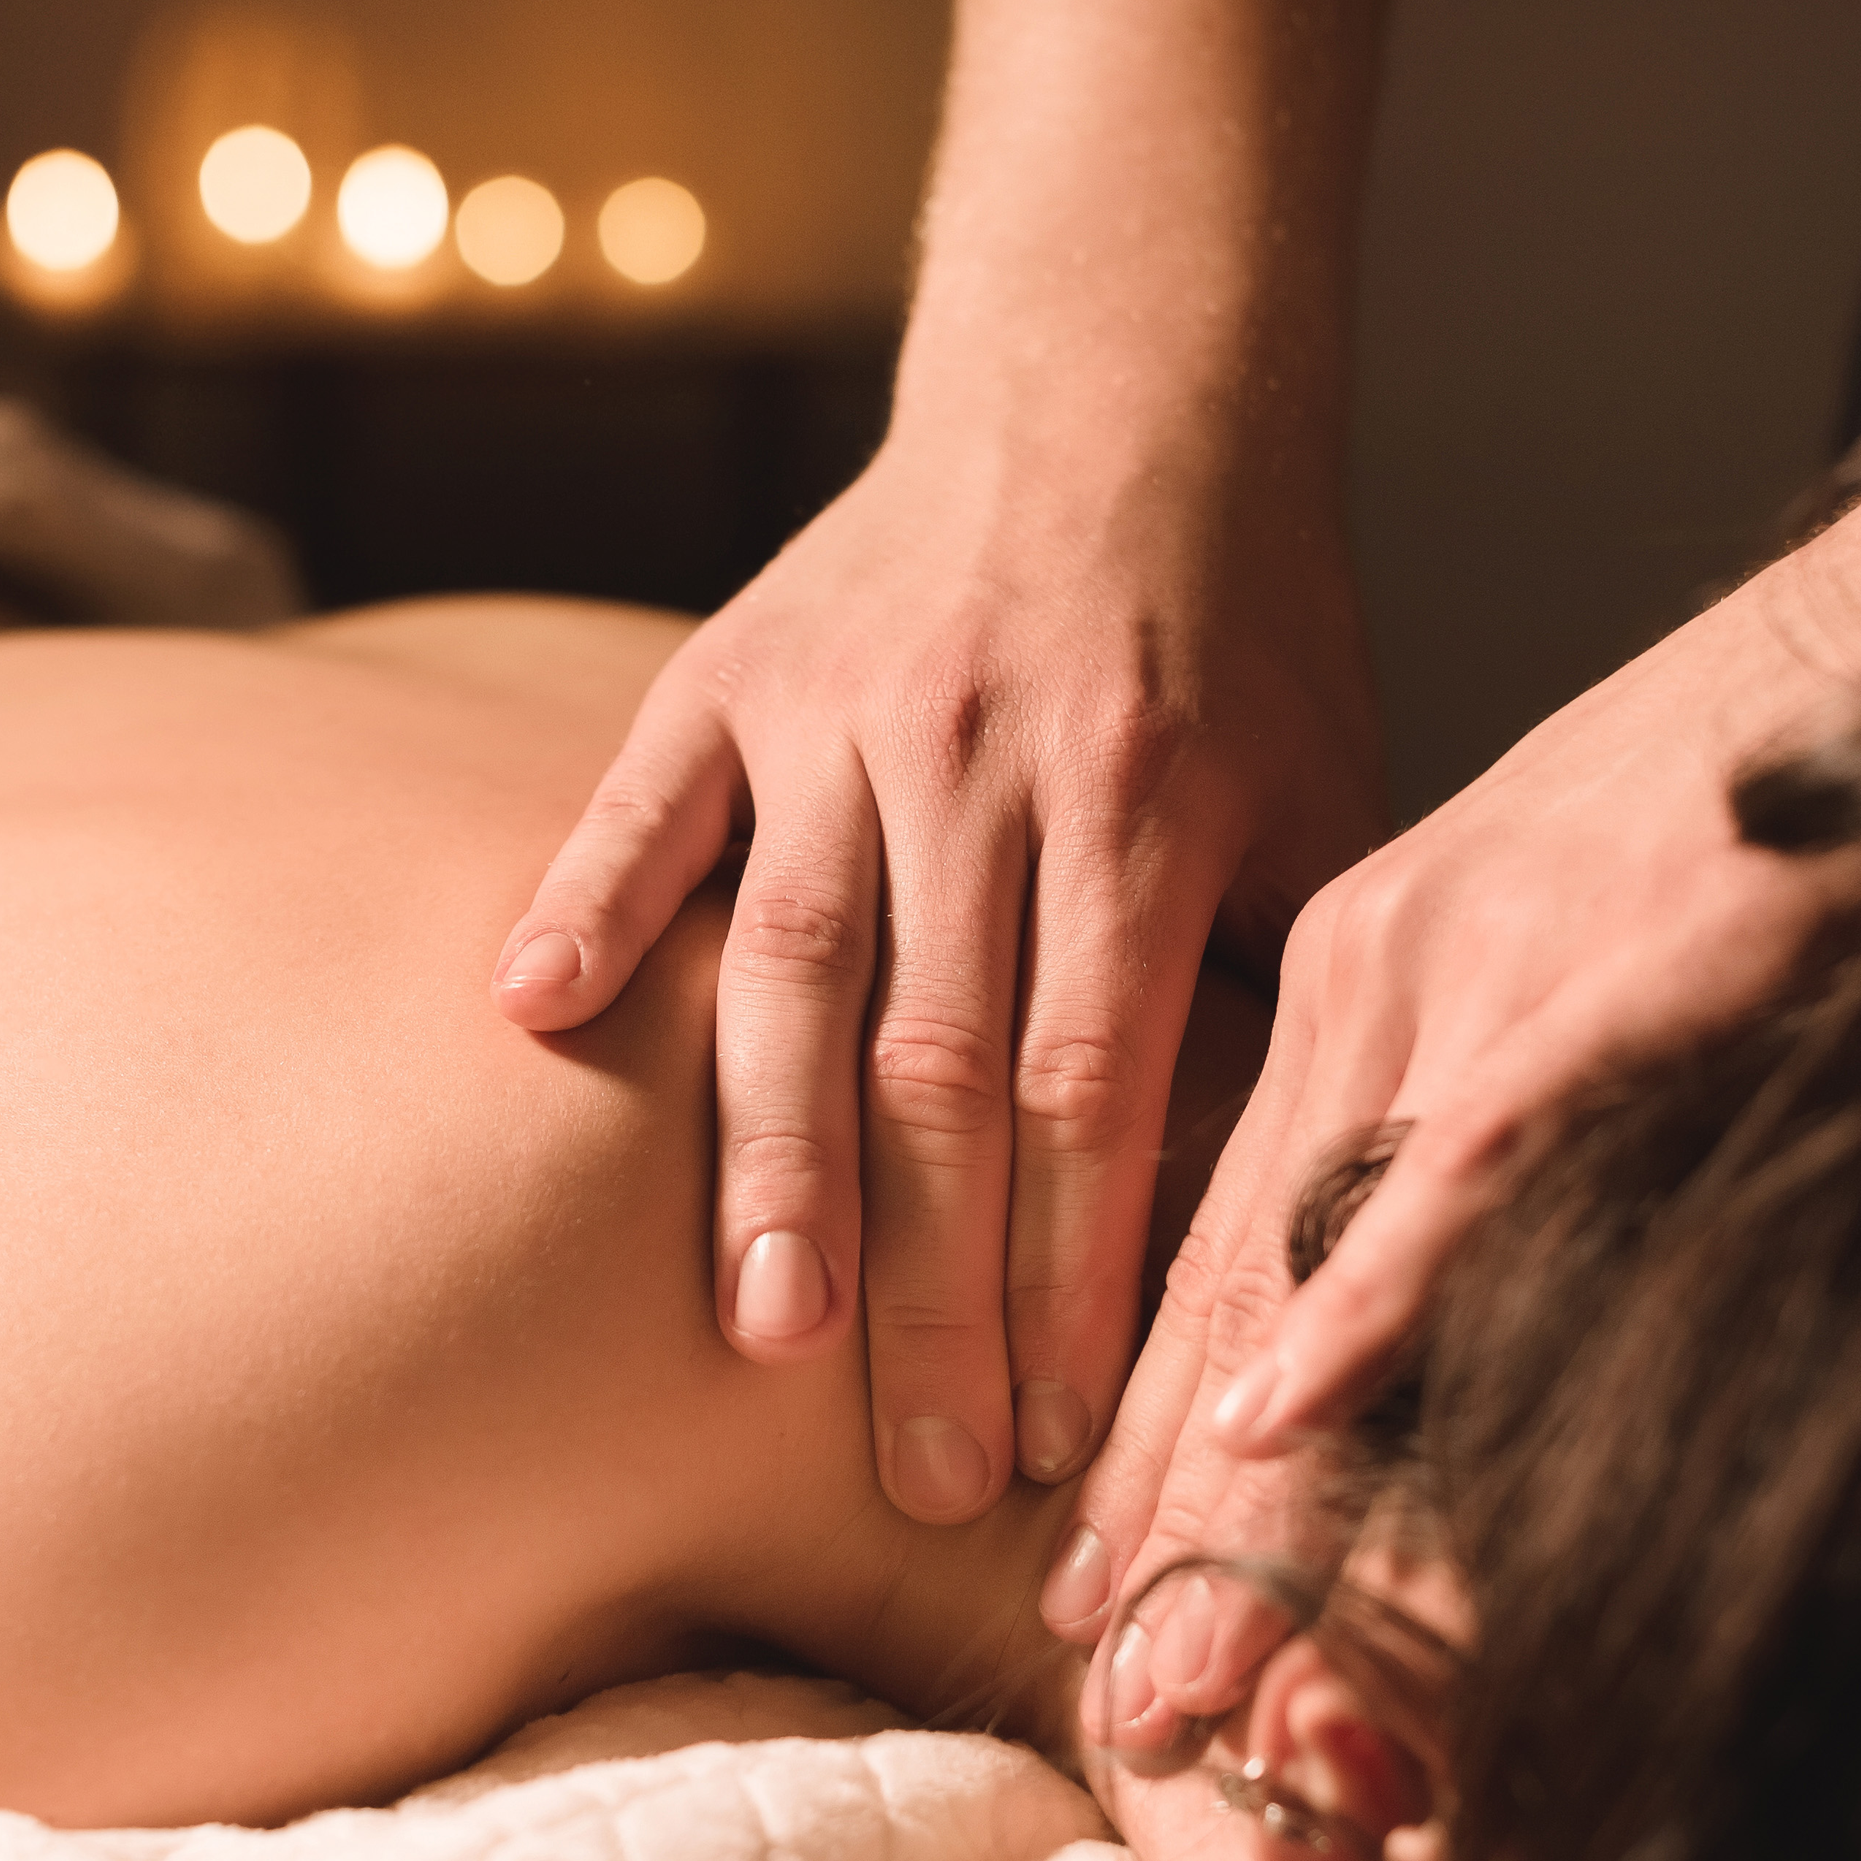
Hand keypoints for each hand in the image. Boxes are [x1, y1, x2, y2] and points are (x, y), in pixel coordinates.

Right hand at [492, 436, 1382, 1523]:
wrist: (1118, 389)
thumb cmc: (1244, 632)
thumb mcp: (1327, 794)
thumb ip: (1296, 987)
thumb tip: (1308, 1221)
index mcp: (1149, 804)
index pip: (1099, 1089)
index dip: (1079, 1278)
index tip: (1071, 1437)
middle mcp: (986, 760)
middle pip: (943, 1071)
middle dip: (938, 1292)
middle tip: (928, 1470)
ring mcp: (843, 711)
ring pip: (793, 967)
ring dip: (771, 1162)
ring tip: (764, 1335)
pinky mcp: (732, 666)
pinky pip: (647, 800)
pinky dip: (590, 904)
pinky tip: (534, 1021)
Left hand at [1047, 572, 1860, 1655]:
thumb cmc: (1737, 802)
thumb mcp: (1549, 957)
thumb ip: (1460, 1106)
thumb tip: (1401, 1306)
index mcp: (1346, 980)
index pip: (1207, 1240)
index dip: (1139, 1427)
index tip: (1078, 1586)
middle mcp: (1368, 981)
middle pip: (1222, 1273)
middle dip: (1153, 1496)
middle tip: (1100, 1681)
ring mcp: (1472, 974)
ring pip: (1307, 1248)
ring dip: (1227, 1468)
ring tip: (1165, 1641)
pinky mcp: (1600, 971)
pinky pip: (1460, 1161)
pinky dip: (1372, 1298)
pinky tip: (1286, 1415)